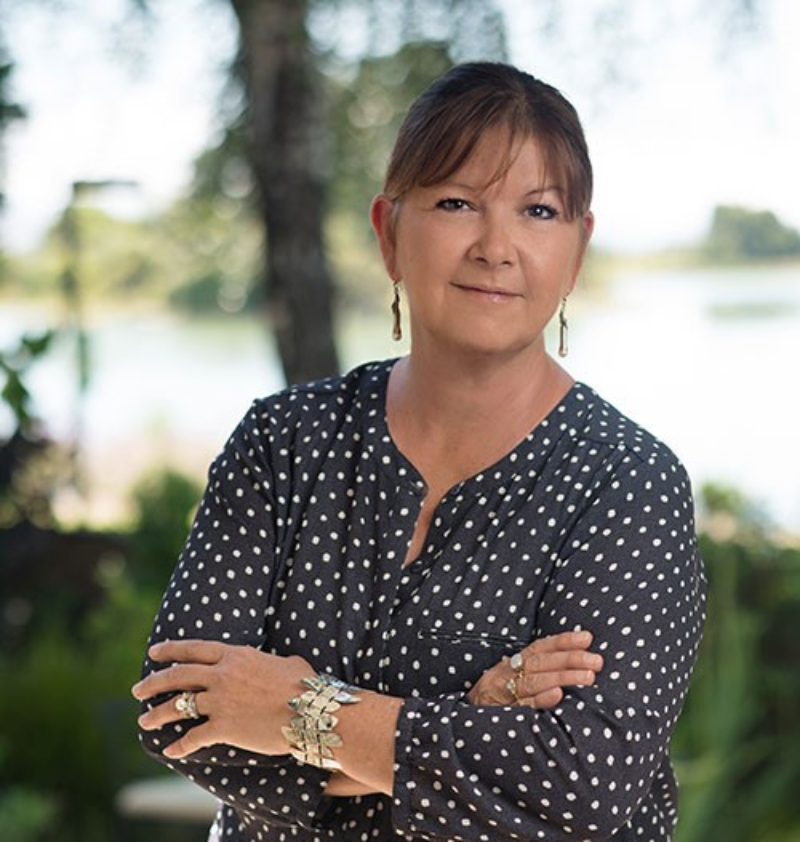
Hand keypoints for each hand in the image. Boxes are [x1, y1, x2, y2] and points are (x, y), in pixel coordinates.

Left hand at [132, 639, 314, 759]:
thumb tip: (279, 663)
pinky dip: (180, 745)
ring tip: (144, 722)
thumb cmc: (306, 686)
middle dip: (153, 682)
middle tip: (138, 690)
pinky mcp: (224, 728)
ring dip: (158, 714)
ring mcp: (221, 701)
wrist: (311, 712)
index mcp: (235, 655)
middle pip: (177, 676)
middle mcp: (222, 675)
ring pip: (178, 706)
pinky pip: (194, 737)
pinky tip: (171, 750)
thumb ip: (272, 661)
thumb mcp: (288, 663)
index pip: (194, 649)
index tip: (154, 653)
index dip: (171, 650)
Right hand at [466, 631, 602, 709]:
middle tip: (597, 660)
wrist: (457, 730)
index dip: (562, 641)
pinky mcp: (499, 715)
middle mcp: (503, 675)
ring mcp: (500, 695)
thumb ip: (532, 676)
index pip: (538, 648)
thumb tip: (570, 668)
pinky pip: (521, 706)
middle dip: (570, 659)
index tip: (587, 638)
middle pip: (539, 663)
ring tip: (588, 677)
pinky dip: (539, 699)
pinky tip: (558, 696)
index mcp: (509, 666)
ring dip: (562, 677)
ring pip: (533, 681)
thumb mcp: (508, 685)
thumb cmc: (491, 707)